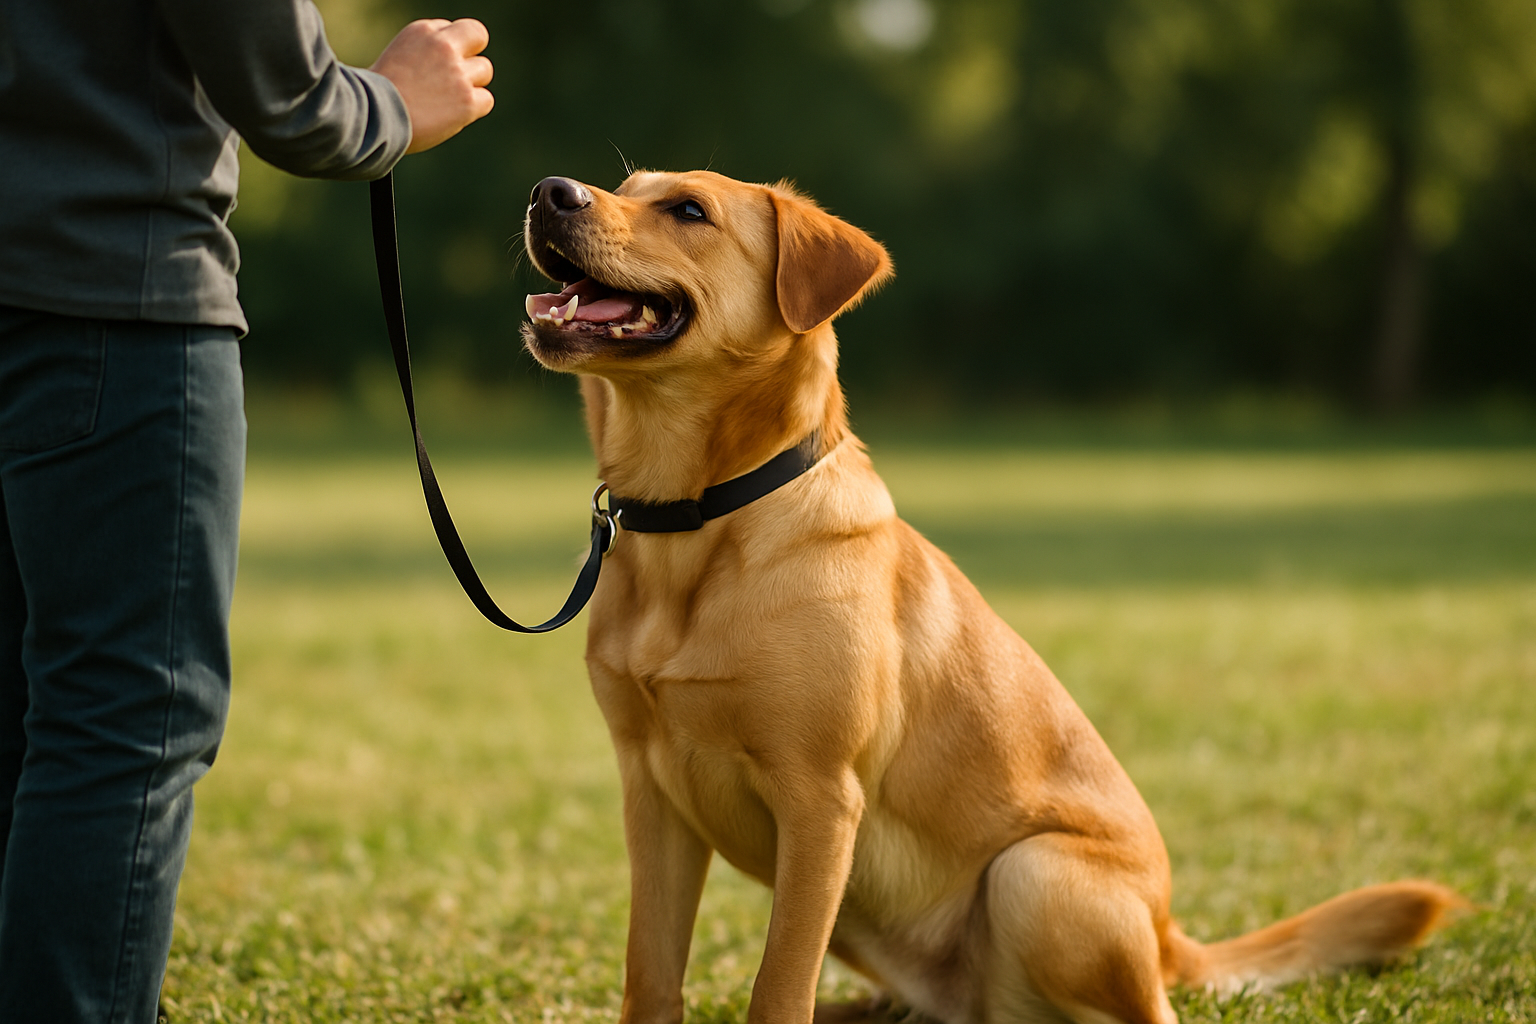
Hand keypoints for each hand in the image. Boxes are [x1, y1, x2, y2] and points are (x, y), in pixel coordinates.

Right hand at [370, 19, 493, 153]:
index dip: (450, 46)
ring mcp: (457, 73)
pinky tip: (451, 115)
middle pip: (477, 36)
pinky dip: (473, 109)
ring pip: (484, 70)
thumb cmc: (379, 95)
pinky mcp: (467, 100)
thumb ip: (427, 53)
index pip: (452, 28)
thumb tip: (453, 64)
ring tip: (445, 101)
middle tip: (455, 77)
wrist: (374, 118)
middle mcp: (442, 46)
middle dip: (470, 54)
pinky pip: (486, 99)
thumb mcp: (399, 57)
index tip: (437, 64)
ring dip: (470, 85)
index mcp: (422, 31)